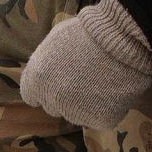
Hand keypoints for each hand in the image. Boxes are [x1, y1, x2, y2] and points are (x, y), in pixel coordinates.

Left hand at [16, 0, 151, 128]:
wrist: (120, 38)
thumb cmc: (86, 31)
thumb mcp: (55, 38)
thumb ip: (45, 60)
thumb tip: (47, 70)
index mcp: (37, 79)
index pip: (31, 95)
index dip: (45, 86)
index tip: (58, 77)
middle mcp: (52, 100)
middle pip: (53, 105)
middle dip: (64, 94)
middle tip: (83, 76)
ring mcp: (76, 113)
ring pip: (76, 113)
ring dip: (84, 102)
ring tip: (101, 80)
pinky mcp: (99, 120)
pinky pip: (99, 117)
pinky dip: (105, 107)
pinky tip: (113, 89)